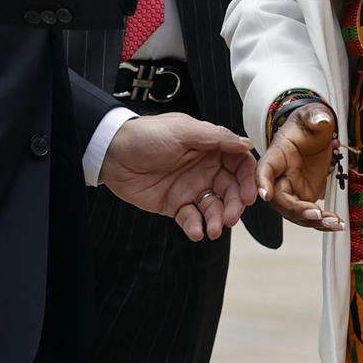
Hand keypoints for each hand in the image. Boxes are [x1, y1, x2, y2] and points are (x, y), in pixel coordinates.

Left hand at [99, 112, 258, 241]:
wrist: (112, 153)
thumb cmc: (146, 135)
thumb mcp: (183, 131)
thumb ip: (216, 138)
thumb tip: (247, 144)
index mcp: (210, 147)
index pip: (239, 163)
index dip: (248, 179)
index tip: (250, 195)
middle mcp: (205, 168)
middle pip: (231, 189)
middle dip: (235, 205)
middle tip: (231, 217)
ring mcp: (191, 188)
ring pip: (214, 207)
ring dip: (218, 219)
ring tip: (214, 229)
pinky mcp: (175, 205)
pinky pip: (191, 219)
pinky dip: (196, 226)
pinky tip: (196, 231)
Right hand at [258, 105, 343, 232]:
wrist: (315, 134)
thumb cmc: (307, 125)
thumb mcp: (311, 116)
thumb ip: (315, 117)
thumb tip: (321, 120)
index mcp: (276, 155)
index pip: (264, 169)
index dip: (262, 183)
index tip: (266, 194)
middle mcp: (279, 176)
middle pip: (279, 199)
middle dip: (296, 210)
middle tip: (316, 213)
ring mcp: (292, 189)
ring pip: (295, 212)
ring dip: (313, 221)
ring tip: (333, 222)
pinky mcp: (304, 197)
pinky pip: (310, 214)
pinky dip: (322, 222)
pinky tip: (337, 224)